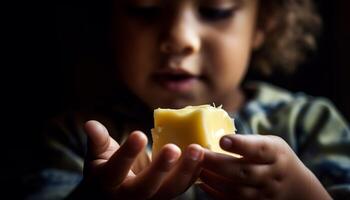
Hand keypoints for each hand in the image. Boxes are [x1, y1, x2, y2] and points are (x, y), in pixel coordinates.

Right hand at [79, 120, 203, 199]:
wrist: (114, 194)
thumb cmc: (106, 169)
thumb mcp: (97, 155)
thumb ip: (97, 141)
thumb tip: (89, 124)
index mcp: (109, 183)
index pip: (116, 170)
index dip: (127, 153)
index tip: (139, 134)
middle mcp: (130, 196)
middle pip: (146, 187)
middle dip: (160, 168)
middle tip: (174, 148)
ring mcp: (151, 199)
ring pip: (170, 190)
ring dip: (186, 170)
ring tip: (198, 149)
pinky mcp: (166, 196)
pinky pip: (182, 188)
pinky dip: (194, 173)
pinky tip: (204, 155)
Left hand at [199, 134, 330, 199]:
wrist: (296, 187)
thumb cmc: (274, 157)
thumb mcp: (270, 143)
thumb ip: (249, 141)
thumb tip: (213, 130)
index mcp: (276, 153)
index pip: (260, 149)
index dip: (241, 145)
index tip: (222, 139)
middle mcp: (272, 174)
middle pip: (244, 172)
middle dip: (218, 163)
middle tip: (198, 154)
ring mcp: (264, 193)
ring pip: (237, 190)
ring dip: (214, 180)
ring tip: (197, 168)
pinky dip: (215, 193)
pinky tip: (202, 182)